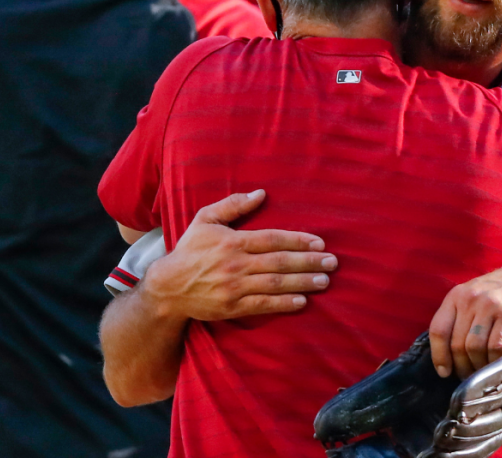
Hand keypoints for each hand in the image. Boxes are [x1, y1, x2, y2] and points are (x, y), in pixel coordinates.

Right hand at [141, 190, 336, 320]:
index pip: (272, 239)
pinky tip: (302, 301)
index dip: (298, 240)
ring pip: (275, 284)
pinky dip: (283, 304)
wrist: (168, 288)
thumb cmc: (189, 250)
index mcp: (232, 241)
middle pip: (279, 262)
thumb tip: (261, 194)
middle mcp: (235, 264)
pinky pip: (262, 305)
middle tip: (333, 263)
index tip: (320, 243)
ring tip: (325, 281)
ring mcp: (234, 287)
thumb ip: (233, 205)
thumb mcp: (205, 219)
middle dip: (309, 262)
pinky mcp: (232, 307)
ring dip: (302, 282)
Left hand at [429, 260, 501, 378]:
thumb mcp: (474, 296)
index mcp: (456, 295)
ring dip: (478, 366)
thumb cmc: (501, 293)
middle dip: (462, 366)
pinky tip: (498, 363)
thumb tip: (448, 355)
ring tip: (483, 372)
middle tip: (469, 377)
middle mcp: (470, 299)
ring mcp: (490, 306)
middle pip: (457, 343)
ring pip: (474, 348)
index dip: (439, 355)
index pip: (438, 329)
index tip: (444, 372)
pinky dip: (495, 361)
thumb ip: (460, 318)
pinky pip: (495, 346)